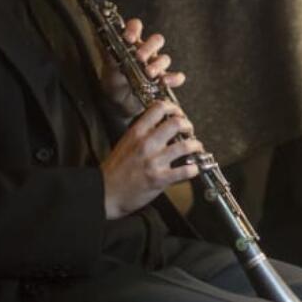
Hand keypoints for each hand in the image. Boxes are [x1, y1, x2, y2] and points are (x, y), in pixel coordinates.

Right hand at [100, 100, 202, 218]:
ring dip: (195, 145)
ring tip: (196, 147)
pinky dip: (194, 169)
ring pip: (185, 146)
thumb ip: (142, 132)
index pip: (159, 108)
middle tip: (189, 130)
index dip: (173, 108)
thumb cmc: (114, 170)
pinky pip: (185, 171)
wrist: (105, 193)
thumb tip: (160, 124)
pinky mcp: (159, 179)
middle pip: (176, 123)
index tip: (178, 113)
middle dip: (188, 125)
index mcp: (136, 133)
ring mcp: (154, 161)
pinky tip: (193, 168)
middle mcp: (146, 144)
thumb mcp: (125, 143)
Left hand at [101, 18, 186, 118]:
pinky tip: (165, 82)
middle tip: (140, 57)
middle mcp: (146, 52)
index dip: (134, 29)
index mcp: (132, 44)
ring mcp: (156, 66)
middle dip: (149, 47)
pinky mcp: (163, 80)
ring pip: (164, 58)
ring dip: (157, 64)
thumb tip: (103, 42)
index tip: (128, 38)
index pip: (136, 27)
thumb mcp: (108, 69)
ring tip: (149, 73)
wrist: (119, 104)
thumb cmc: (114, 83)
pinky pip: (175, 77)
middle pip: (156, 40)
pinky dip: (173, 78)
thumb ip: (108, 56)